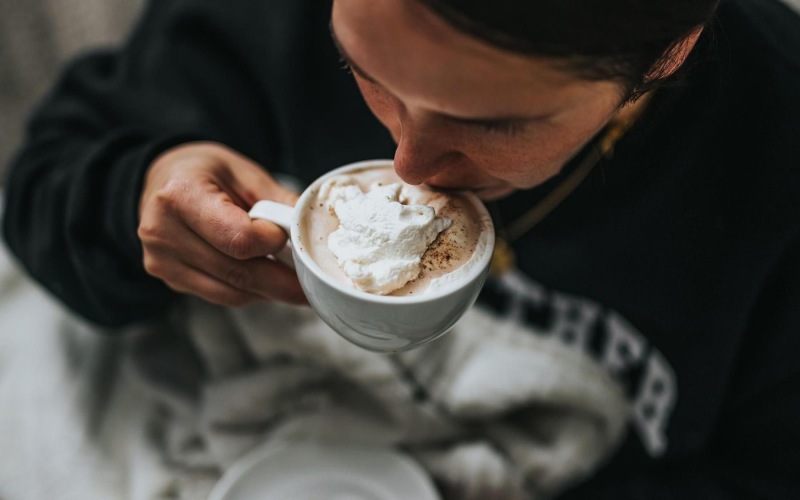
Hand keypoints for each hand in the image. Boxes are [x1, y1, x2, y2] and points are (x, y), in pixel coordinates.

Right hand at [138, 141, 306, 305]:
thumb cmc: (203, 171)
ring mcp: (162, 260)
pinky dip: (249, 292)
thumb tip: (309, 229)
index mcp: (181, 195)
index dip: (272, 242)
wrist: (162, 180)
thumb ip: (276, 201)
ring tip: (292, 282)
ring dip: (269, 292)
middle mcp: (163, 231)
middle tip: (312, 282)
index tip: (286, 235)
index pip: (238, 238)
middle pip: (238, 272)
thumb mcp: (243, 172)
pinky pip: (220, 295)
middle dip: (282, 282)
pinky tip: (265, 282)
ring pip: (232, 292)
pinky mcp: (169, 278)